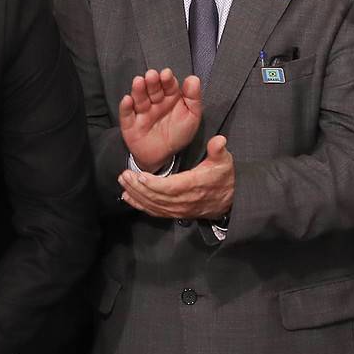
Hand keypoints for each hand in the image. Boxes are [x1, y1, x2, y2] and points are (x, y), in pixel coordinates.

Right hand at [117, 67, 202, 171]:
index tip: (166, 74)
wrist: (162, 157)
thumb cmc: (178, 135)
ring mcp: (141, 112)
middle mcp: (155, 102)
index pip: (168, 85)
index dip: (167, 79)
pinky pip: (127, 114)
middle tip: (152, 76)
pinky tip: (128, 100)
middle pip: (152, 89)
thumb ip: (193, 98)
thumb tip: (193, 79)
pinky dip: (126, 106)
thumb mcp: (192, 117)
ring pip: (139, 98)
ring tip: (139, 82)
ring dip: (138, 90)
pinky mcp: (129, 123)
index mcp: (170, 97)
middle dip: (152, 82)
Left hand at [118, 134, 234, 220]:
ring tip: (123, 183)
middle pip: (157, 197)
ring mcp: (178, 209)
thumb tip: (219, 140)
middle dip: (138, 187)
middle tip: (124, 175)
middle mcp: (184, 201)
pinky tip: (128, 197)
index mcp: (194, 186)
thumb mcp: (224, 162)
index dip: (154, 184)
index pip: (170, 188)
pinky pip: (154, 211)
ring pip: (153, 205)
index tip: (140, 176)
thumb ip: (218, 150)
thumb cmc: (224, 178)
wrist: (230, 201)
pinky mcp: (174, 213)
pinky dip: (140, 205)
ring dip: (136, 195)